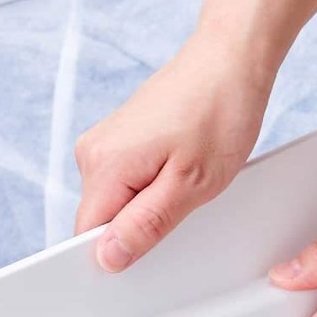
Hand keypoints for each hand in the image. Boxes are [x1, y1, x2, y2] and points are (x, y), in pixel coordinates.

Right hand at [74, 28, 274, 271]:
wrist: (230, 58)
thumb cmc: (219, 112)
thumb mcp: (192, 184)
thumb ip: (145, 225)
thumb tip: (107, 258)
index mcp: (103, 166)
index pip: (86, 236)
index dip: (117, 251)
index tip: (153, 242)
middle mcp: (92, 153)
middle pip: (101, 221)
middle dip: (138, 225)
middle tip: (182, 203)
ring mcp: (102, 143)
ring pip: (115, 202)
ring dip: (148, 202)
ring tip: (185, 176)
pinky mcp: (117, 138)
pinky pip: (124, 181)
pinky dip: (150, 184)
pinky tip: (179, 164)